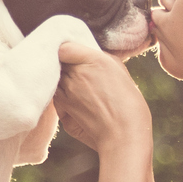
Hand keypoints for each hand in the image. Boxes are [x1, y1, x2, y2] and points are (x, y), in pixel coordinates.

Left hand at [50, 36, 152, 153]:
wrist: (123, 134)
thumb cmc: (128, 102)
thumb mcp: (119, 70)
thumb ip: (99, 58)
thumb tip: (87, 55)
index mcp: (92, 61)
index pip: (64, 47)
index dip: (67, 50)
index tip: (72, 54)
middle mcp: (75, 74)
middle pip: (58, 62)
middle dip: (64, 65)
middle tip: (74, 70)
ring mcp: (66, 92)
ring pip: (54, 78)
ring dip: (60, 79)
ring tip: (74, 85)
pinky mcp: (62, 108)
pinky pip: (55, 94)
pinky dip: (59, 93)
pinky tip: (73, 98)